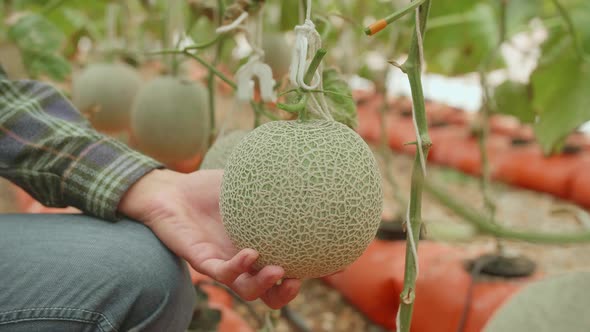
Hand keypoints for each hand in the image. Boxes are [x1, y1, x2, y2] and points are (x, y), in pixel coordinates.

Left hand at [118, 168, 300, 308]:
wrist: (171, 191)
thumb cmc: (208, 188)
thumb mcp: (244, 184)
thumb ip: (270, 182)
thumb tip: (300, 165)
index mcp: (257, 246)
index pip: (283, 268)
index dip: (303, 272)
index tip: (328, 265)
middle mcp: (242, 261)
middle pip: (267, 291)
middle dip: (284, 293)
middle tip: (297, 280)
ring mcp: (223, 263)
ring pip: (247, 290)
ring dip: (264, 285)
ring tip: (279, 271)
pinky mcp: (202, 261)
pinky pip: (222, 273)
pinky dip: (238, 267)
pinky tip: (250, 253)